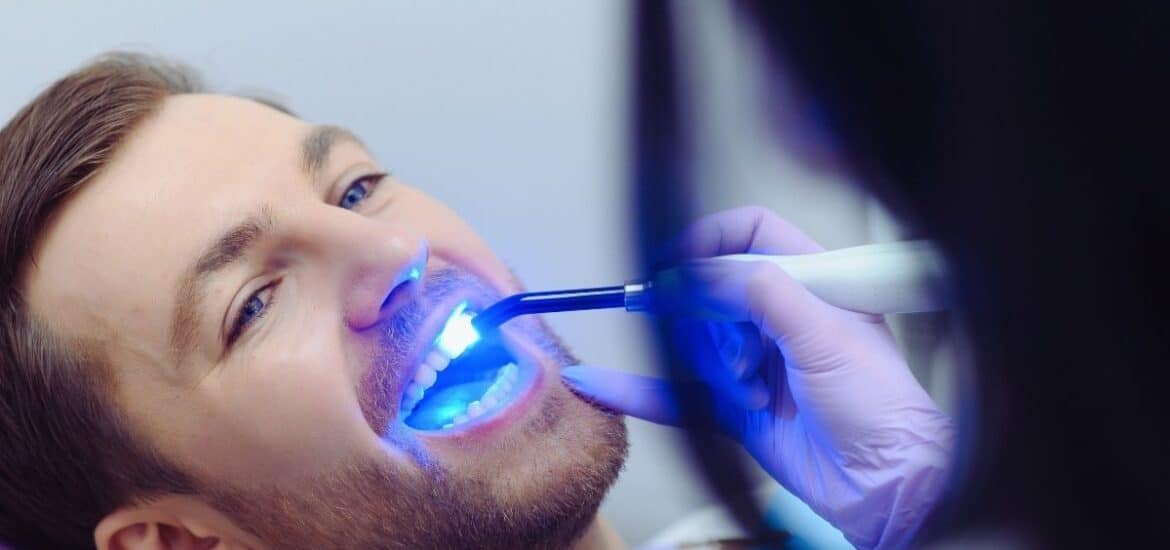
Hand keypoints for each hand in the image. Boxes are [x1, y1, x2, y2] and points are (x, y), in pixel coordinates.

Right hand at [562, 207, 954, 548]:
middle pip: (710, 291)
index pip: (748, 235)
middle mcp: (778, 315)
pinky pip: (678, 394)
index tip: (677, 262)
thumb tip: (701, 269)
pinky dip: (640, 390)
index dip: (709, 241)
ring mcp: (753, 361)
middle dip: (711, 320)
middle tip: (732, 349)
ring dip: (713, 368)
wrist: (885, 482)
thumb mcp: (824, 333)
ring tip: (751, 391)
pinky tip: (601, 383)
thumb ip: (761, 292)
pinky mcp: (734, 406)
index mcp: (809, 281)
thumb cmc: (881, 405)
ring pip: (696, 343)